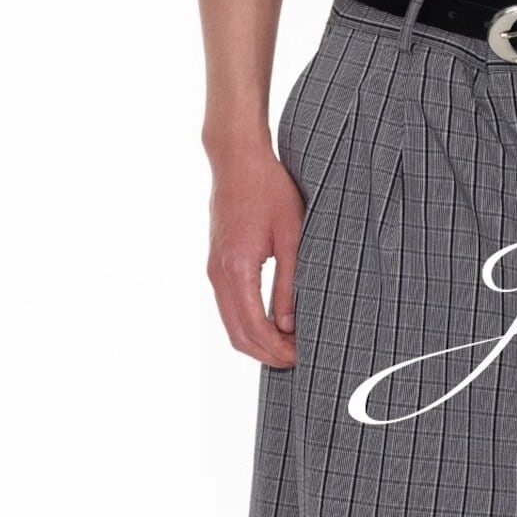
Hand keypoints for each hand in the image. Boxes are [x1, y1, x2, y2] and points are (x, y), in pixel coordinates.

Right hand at [206, 143, 303, 368]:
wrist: (236, 158)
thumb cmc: (268, 189)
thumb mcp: (292, 236)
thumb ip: (290, 283)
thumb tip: (291, 325)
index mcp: (238, 268)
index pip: (255, 329)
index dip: (278, 350)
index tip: (302, 357)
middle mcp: (219, 273)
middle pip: (238, 336)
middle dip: (268, 354)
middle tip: (298, 359)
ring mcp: (214, 270)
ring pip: (231, 325)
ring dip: (258, 342)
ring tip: (289, 345)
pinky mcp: (216, 265)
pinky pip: (230, 308)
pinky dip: (249, 325)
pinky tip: (275, 325)